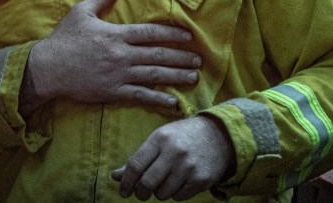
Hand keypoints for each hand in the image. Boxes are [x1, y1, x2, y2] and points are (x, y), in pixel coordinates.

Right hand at [22, 0, 199, 113]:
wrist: (47, 68)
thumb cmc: (64, 38)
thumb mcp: (82, 11)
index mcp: (116, 34)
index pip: (151, 33)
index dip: (172, 34)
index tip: (188, 36)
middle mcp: (121, 55)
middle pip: (158, 55)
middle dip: (180, 57)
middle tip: (198, 60)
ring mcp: (118, 75)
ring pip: (153, 76)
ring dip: (175, 76)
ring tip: (193, 77)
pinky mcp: (112, 92)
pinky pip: (140, 96)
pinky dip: (158, 99)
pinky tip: (173, 102)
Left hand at [111, 116, 234, 200]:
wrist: (218, 135)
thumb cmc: (181, 137)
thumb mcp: (159, 139)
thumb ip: (138, 158)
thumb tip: (114, 176)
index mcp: (160, 138)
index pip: (135, 165)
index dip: (126, 182)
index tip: (123, 192)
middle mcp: (174, 152)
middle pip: (147, 183)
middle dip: (140, 193)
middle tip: (141, 194)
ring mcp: (189, 166)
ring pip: (162, 193)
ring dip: (159, 192)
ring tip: (165, 181)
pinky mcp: (201, 179)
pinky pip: (178, 197)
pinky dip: (175, 194)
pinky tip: (180, 182)